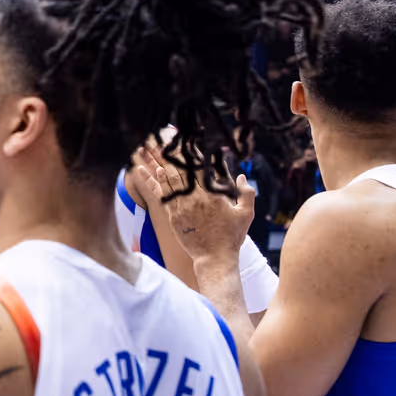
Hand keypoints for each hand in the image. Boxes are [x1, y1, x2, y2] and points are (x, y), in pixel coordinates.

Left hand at [140, 148, 254, 263]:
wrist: (214, 258)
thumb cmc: (232, 237)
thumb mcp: (246, 214)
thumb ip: (246, 193)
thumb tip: (240, 177)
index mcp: (213, 194)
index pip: (200, 168)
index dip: (192, 153)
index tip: (187, 140)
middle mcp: (196, 198)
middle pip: (182, 170)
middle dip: (174, 152)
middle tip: (166, 137)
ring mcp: (183, 206)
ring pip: (169, 179)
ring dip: (161, 161)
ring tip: (154, 146)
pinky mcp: (173, 215)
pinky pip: (161, 194)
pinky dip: (153, 181)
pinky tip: (149, 169)